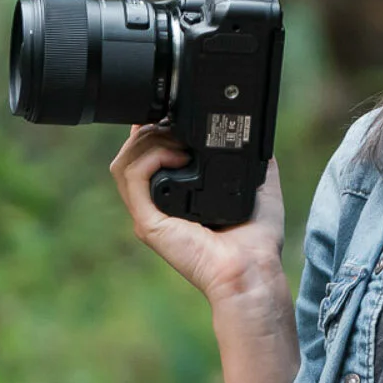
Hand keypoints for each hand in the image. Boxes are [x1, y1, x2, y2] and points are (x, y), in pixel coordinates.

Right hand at [109, 125, 285, 301]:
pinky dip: (150, 159)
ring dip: (148, 141)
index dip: (151, 131)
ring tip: (179, 143)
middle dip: (151, 130)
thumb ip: (252, 158)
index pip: (145, 156)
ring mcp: (149, 215)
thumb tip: (254, 134)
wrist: (253, 269)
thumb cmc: (257, 239)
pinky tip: (177, 156)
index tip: (168, 113)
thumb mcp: (258, 185)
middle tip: (178, 126)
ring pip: (124, 163)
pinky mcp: (148, 223)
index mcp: (175, 198)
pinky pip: (132, 178)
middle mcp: (157, 205)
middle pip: (131, 154)